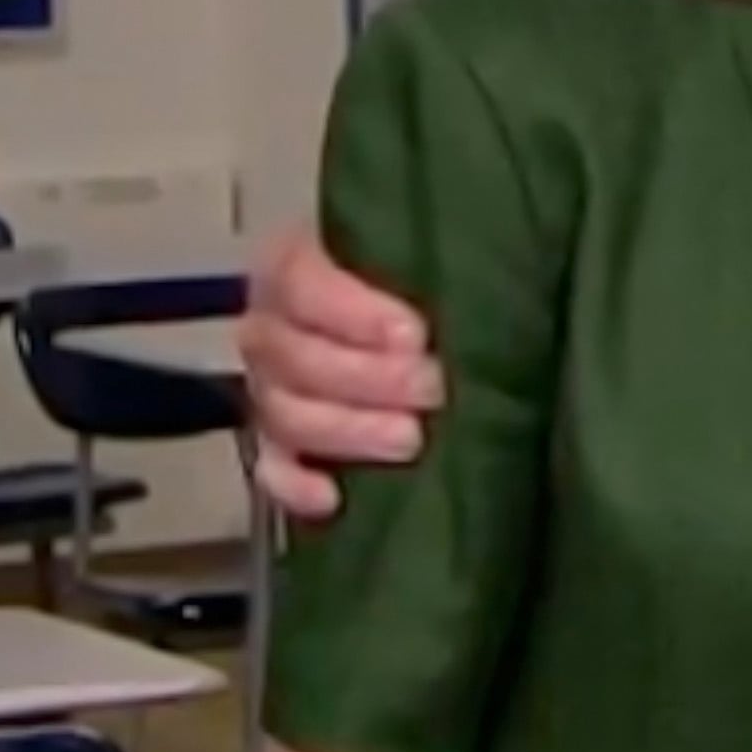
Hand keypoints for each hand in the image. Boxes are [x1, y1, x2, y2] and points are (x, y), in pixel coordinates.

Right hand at [240, 224, 441, 519]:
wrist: (432, 337)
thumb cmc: (432, 282)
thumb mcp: (436, 254)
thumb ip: (437, 260)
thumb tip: (482, 269)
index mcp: (297, 261)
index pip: (299, 281)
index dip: (353, 313)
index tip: (416, 335)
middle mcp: (272, 323)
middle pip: (291, 354)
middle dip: (364, 377)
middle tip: (433, 389)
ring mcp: (270, 388)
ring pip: (283, 412)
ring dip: (347, 429)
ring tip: (412, 439)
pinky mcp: (278, 444)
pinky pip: (269, 469)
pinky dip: (294, 486)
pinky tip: (332, 497)